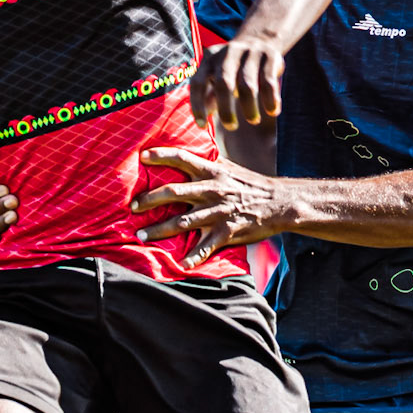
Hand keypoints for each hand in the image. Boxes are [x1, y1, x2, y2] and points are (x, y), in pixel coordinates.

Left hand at [132, 146, 285, 265]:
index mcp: (211, 172)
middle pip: (175, 192)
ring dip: (159, 230)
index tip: (142, 157)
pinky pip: (206, 247)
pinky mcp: (227, 231)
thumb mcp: (228, 167)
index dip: (162, 155)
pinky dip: (194, 257)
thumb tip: (188, 147)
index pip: (183, 158)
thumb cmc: (250, 184)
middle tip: (132, 207)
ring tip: (141, 236)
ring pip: (183, 222)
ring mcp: (218, 212)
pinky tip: (181, 265)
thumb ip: (207, 160)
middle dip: (150, 199)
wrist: (280, 202)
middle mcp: (211, 190)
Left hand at [189, 33, 283, 130]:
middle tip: (231, 127)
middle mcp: (228, 53)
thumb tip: (203, 120)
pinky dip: (270, 100)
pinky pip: (269, 82)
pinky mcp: (270, 56)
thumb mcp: (216, 77)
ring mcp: (249, 53)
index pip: (198, 83)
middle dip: (226, 110)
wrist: (260, 39)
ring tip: (253, 120)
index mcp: (209, 59)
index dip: (198, 105)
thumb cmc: (233, 67)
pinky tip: (272, 111)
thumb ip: (209, 96)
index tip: (202, 126)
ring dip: (249, 107)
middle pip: (224, 84)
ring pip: (247, 85)